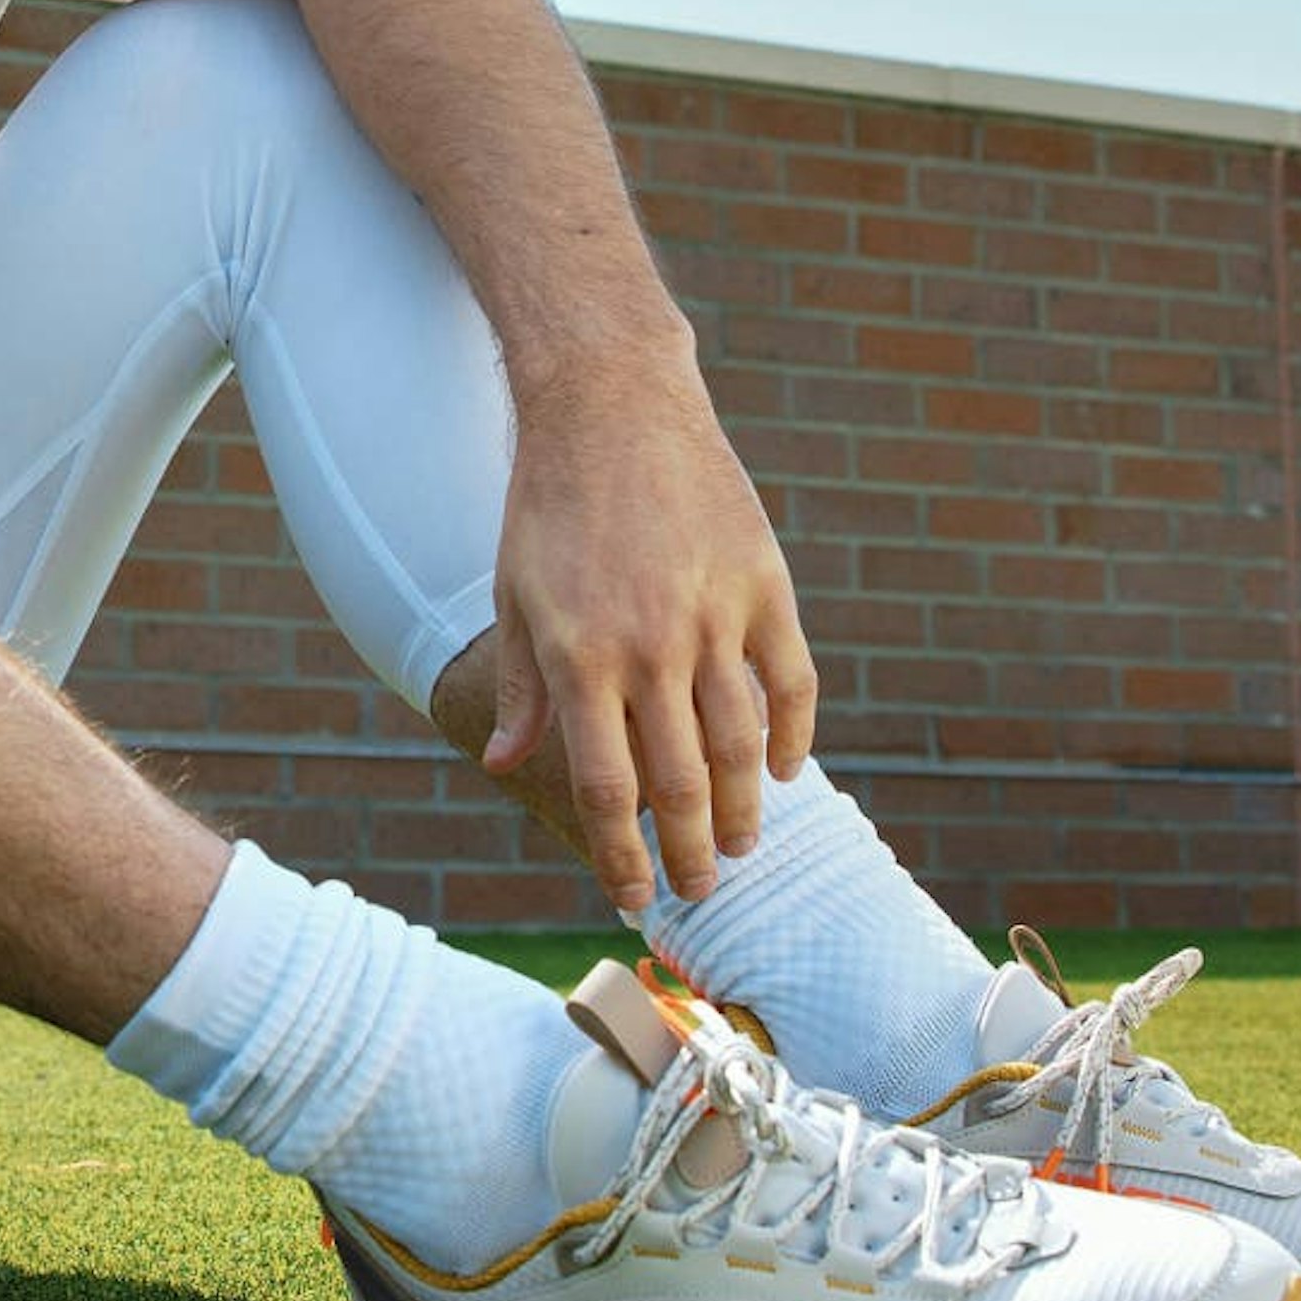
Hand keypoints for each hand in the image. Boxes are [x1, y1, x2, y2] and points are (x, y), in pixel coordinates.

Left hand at [466, 361, 815, 915]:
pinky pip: (793, 681)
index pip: (606, 791)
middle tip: (698, 893)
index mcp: (581, 658)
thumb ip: (525, 689)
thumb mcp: (514, 596)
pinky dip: (794, 735)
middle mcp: (652, 647)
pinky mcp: (764, 584)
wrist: (611, 404)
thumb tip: (506, 767)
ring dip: (742, 811)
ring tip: (737, 846)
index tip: (631, 896)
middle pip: (680, 786)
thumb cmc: (548, 504)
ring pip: (742, 746)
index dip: (620, 857)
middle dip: (688, 855)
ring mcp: (715, 616)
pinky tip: (784, 771)